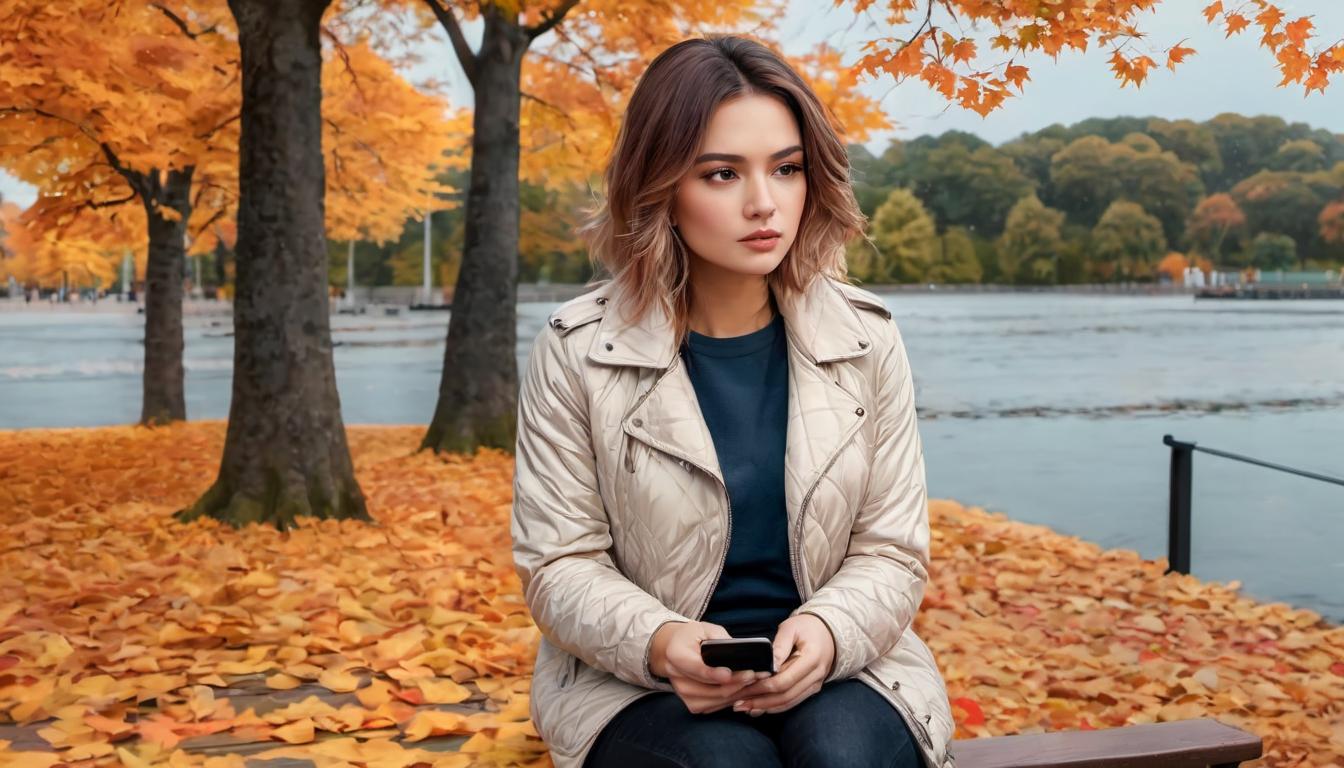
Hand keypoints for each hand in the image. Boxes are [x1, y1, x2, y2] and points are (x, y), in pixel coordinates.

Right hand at [650, 621, 770, 713]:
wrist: (672, 650)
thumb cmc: (692, 637)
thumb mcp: (705, 629)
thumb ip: (721, 640)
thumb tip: (742, 653)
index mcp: (676, 654)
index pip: (696, 668)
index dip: (713, 674)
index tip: (730, 673)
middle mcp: (677, 678)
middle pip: (711, 688)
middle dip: (737, 683)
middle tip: (757, 675)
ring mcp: (684, 694)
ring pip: (717, 700)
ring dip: (739, 693)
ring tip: (756, 682)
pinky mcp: (692, 704)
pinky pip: (716, 706)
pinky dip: (732, 699)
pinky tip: (745, 690)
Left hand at [730, 613, 835, 715]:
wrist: (828, 633)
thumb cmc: (806, 627)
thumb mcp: (791, 628)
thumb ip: (779, 646)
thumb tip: (768, 665)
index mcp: (812, 658)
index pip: (784, 679)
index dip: (762, 686)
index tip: (743, 687)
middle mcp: (816, 675)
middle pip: (785, 695)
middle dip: (760, 701)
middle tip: (737, 702)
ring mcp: (815, 684)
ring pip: (788, 702)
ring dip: (765, 707)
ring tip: (744, 707)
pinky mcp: (811, 689)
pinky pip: (793, 702)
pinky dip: (775, 707)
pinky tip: (758, 708)